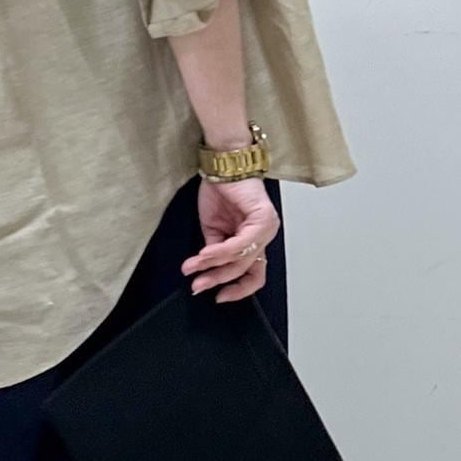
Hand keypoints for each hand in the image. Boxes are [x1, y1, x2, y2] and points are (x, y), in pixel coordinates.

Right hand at [181, 176, 278, 301]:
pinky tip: (204, 254)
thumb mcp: (213, 228)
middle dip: (217, 280)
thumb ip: (215, 250)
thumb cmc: (221, 190)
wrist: (223, 163)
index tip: (218, 297)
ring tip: (194, 267)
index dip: (237, 290)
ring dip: (213, 265)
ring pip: (241, 259)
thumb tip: (208, 269)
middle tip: (198, 286)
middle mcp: (265, 236)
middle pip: (245, 270)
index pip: (253, 275)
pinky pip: (240, 243)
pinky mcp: (263, 219)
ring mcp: (267, 229)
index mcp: (254, 241)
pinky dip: (220, 251)